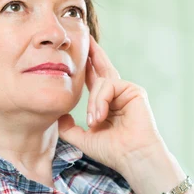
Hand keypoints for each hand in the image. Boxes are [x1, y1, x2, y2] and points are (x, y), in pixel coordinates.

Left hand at [58, 34, 165, 173]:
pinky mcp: (134, 91)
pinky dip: (101, 100)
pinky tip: (100, 117)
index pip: (93, 81)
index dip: (84, 68)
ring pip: (101, 83)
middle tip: (84, 35)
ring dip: (93, 103)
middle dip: (93, 53)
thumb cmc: (112, 152)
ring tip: (94, 122)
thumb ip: (69, 128)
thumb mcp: (83, 139)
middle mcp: (117, 95)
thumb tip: (58, 115)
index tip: (75, 54)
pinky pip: (109, 85)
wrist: (132, 157)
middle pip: (102, 68)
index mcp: (106, 104)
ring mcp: (127, 92)